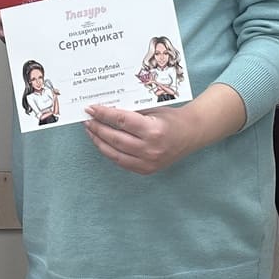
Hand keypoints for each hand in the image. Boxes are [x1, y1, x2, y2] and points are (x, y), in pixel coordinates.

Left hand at [83, 102, 208, 175]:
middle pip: (115, 138)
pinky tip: (103, 143)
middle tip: (87, 119)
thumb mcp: (153, 108)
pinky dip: (110, 152)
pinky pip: (122, 162)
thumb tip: (105, 110)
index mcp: (153, 130)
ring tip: (91, 131)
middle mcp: (150, 149)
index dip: (103, 114)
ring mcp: (148, 162)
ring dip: (100, 141)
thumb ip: (131, 111)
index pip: (121, 121)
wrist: (191, 134)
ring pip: (115, 153)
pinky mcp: (146, 170)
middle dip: (98, 128)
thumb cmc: (171, 117)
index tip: (90, 109)